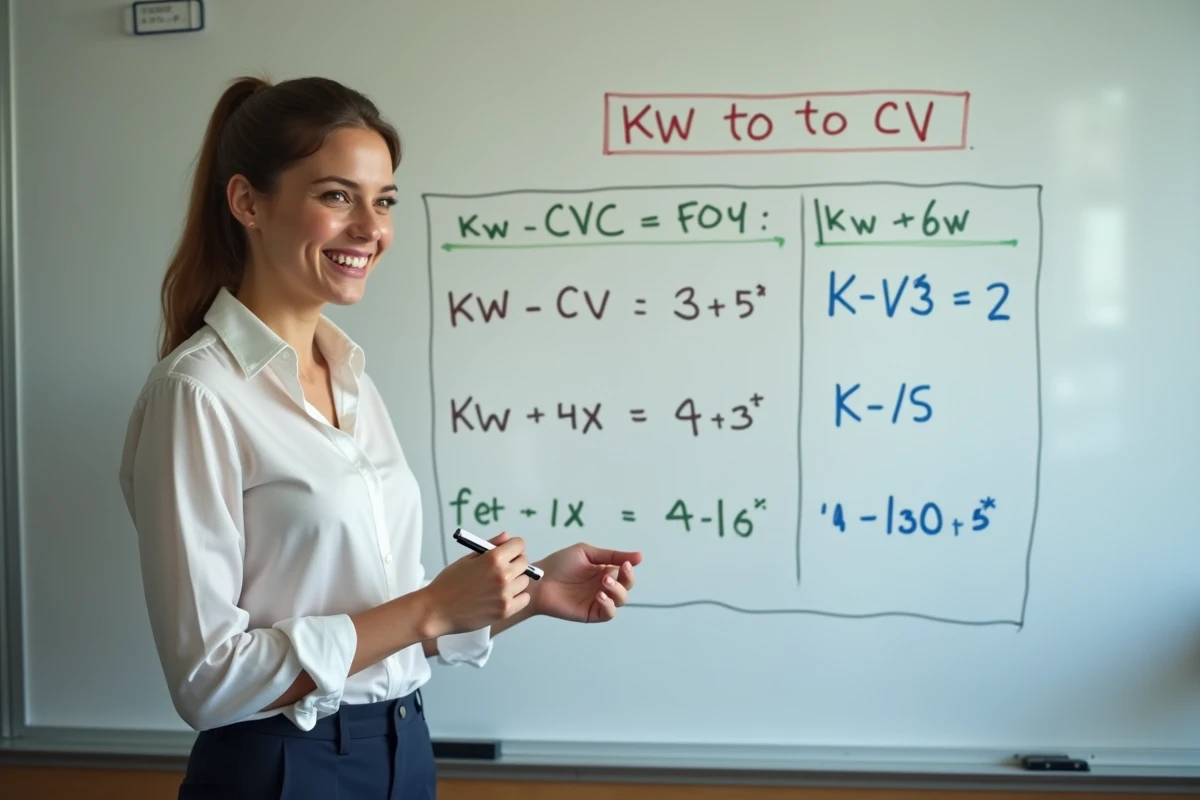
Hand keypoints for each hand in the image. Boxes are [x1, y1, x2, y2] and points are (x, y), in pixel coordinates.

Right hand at [422, 533, 530, 635]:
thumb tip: (507, 537)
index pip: (519, 545)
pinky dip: (517, 597)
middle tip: (502, 569)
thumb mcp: (467, 558)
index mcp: (494, 559)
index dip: (513, 547)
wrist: (436, 610)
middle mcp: (503, 575)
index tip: (508, 552)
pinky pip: (524, 599)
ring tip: (499, 585)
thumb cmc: (448, 584)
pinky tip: (503, 596)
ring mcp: (505, 594)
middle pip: (524, 562)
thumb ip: (491, 546)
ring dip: (516, 581)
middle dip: (515, 562)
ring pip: (524, 581)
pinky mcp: (505, 611)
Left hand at [528, 542, 642, 622]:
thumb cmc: (559, 564)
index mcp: (605, 571)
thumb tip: (640, 556)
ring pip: (620, 601)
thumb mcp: (587, 553)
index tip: (626, 564)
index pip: (626, 573)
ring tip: (604, 583)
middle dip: (625, 581)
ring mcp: (598, 601)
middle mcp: (604, 586)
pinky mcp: (590, 613)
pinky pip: (608, 613)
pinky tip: (599, 596)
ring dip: (617, 592)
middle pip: (626, 587)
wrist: (539, 580)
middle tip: (609, 575)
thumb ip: (611, 555)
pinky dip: (609, 605)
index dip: (629, 570)